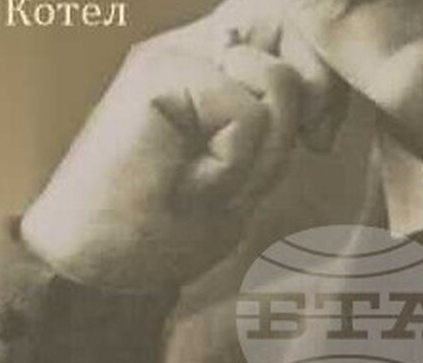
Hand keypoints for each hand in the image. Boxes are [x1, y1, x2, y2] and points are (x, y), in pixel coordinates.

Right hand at [22, 2, 346, 291]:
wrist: (97, 265)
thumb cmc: (170, 225)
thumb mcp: (252, 167)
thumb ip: (286, 117)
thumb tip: (325, 88)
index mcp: (221, 60)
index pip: (302, 38)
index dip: (325, 86)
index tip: (315, 141)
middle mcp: (197, 45)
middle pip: (300, 42)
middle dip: (301, 117)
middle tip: (248, 176)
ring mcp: (174, 53)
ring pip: (279, 83)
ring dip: (260, 154)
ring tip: (209, 181)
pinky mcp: (158, 73)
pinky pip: (248, 116)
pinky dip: (231, 168)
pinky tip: (187, 185)